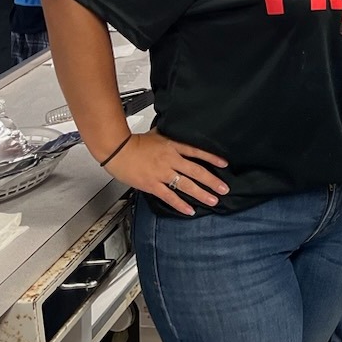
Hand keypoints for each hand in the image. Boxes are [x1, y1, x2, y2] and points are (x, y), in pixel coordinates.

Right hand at [104, 131, 228, 215]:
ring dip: (201, 193)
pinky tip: (190, 210)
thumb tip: (179, 131)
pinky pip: (169, 196)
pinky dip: (181, 204)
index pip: (197, 152)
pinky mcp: (152, 185)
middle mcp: (171, 160)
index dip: (212, 158)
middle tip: (224, 188)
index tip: (224, 164)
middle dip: (212, 181)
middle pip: (196, 171)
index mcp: (173, 146)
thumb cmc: (135, 142)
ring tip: (213, 200)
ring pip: (186, 185)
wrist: (118, 149)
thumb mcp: (159, 134)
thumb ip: (171, 136)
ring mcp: (162, 173)